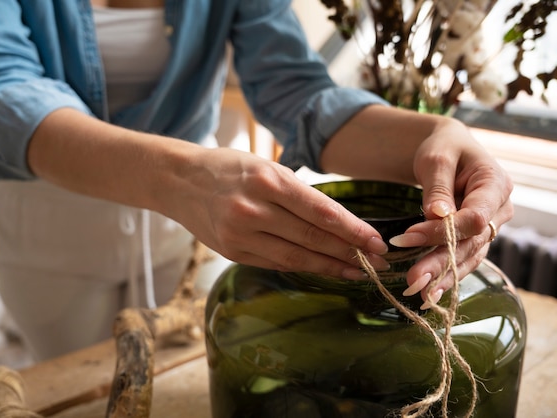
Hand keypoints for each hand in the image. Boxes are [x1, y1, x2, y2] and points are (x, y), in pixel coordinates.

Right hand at [28, 109, 388, 278]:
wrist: (179, 181)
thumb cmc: (227, 167)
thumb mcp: (264, 165)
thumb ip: (296, 193)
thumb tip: (338, 222)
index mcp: (266, 179)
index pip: (319, 210)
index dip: (352, 230)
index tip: (376, 242)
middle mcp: (253, 208)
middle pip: (311, 236)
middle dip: (349, 252)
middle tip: (377, 263)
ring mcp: (240, 233)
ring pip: (296, 256)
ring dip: (330, 266)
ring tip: (357, 273)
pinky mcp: (232, 251)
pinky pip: (275, 262)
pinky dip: (303, 267)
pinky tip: (323, 270)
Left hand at [390, 118, 513, 306]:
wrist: (449, 148)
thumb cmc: (444, 148)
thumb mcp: (436, 159)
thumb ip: (438, 188)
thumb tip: (438, 216)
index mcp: (495, 184)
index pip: (474, 217)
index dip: (443, 231)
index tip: (408, 237)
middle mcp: (499, 209)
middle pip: (470, 242)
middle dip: (440, 263)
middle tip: (413, 281)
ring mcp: (490, 226)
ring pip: (468, 256)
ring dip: (443, 276)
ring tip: (419, 294)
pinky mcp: (476, 237)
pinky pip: (463, 258)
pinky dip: (446, 275)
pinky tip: (429, 293)